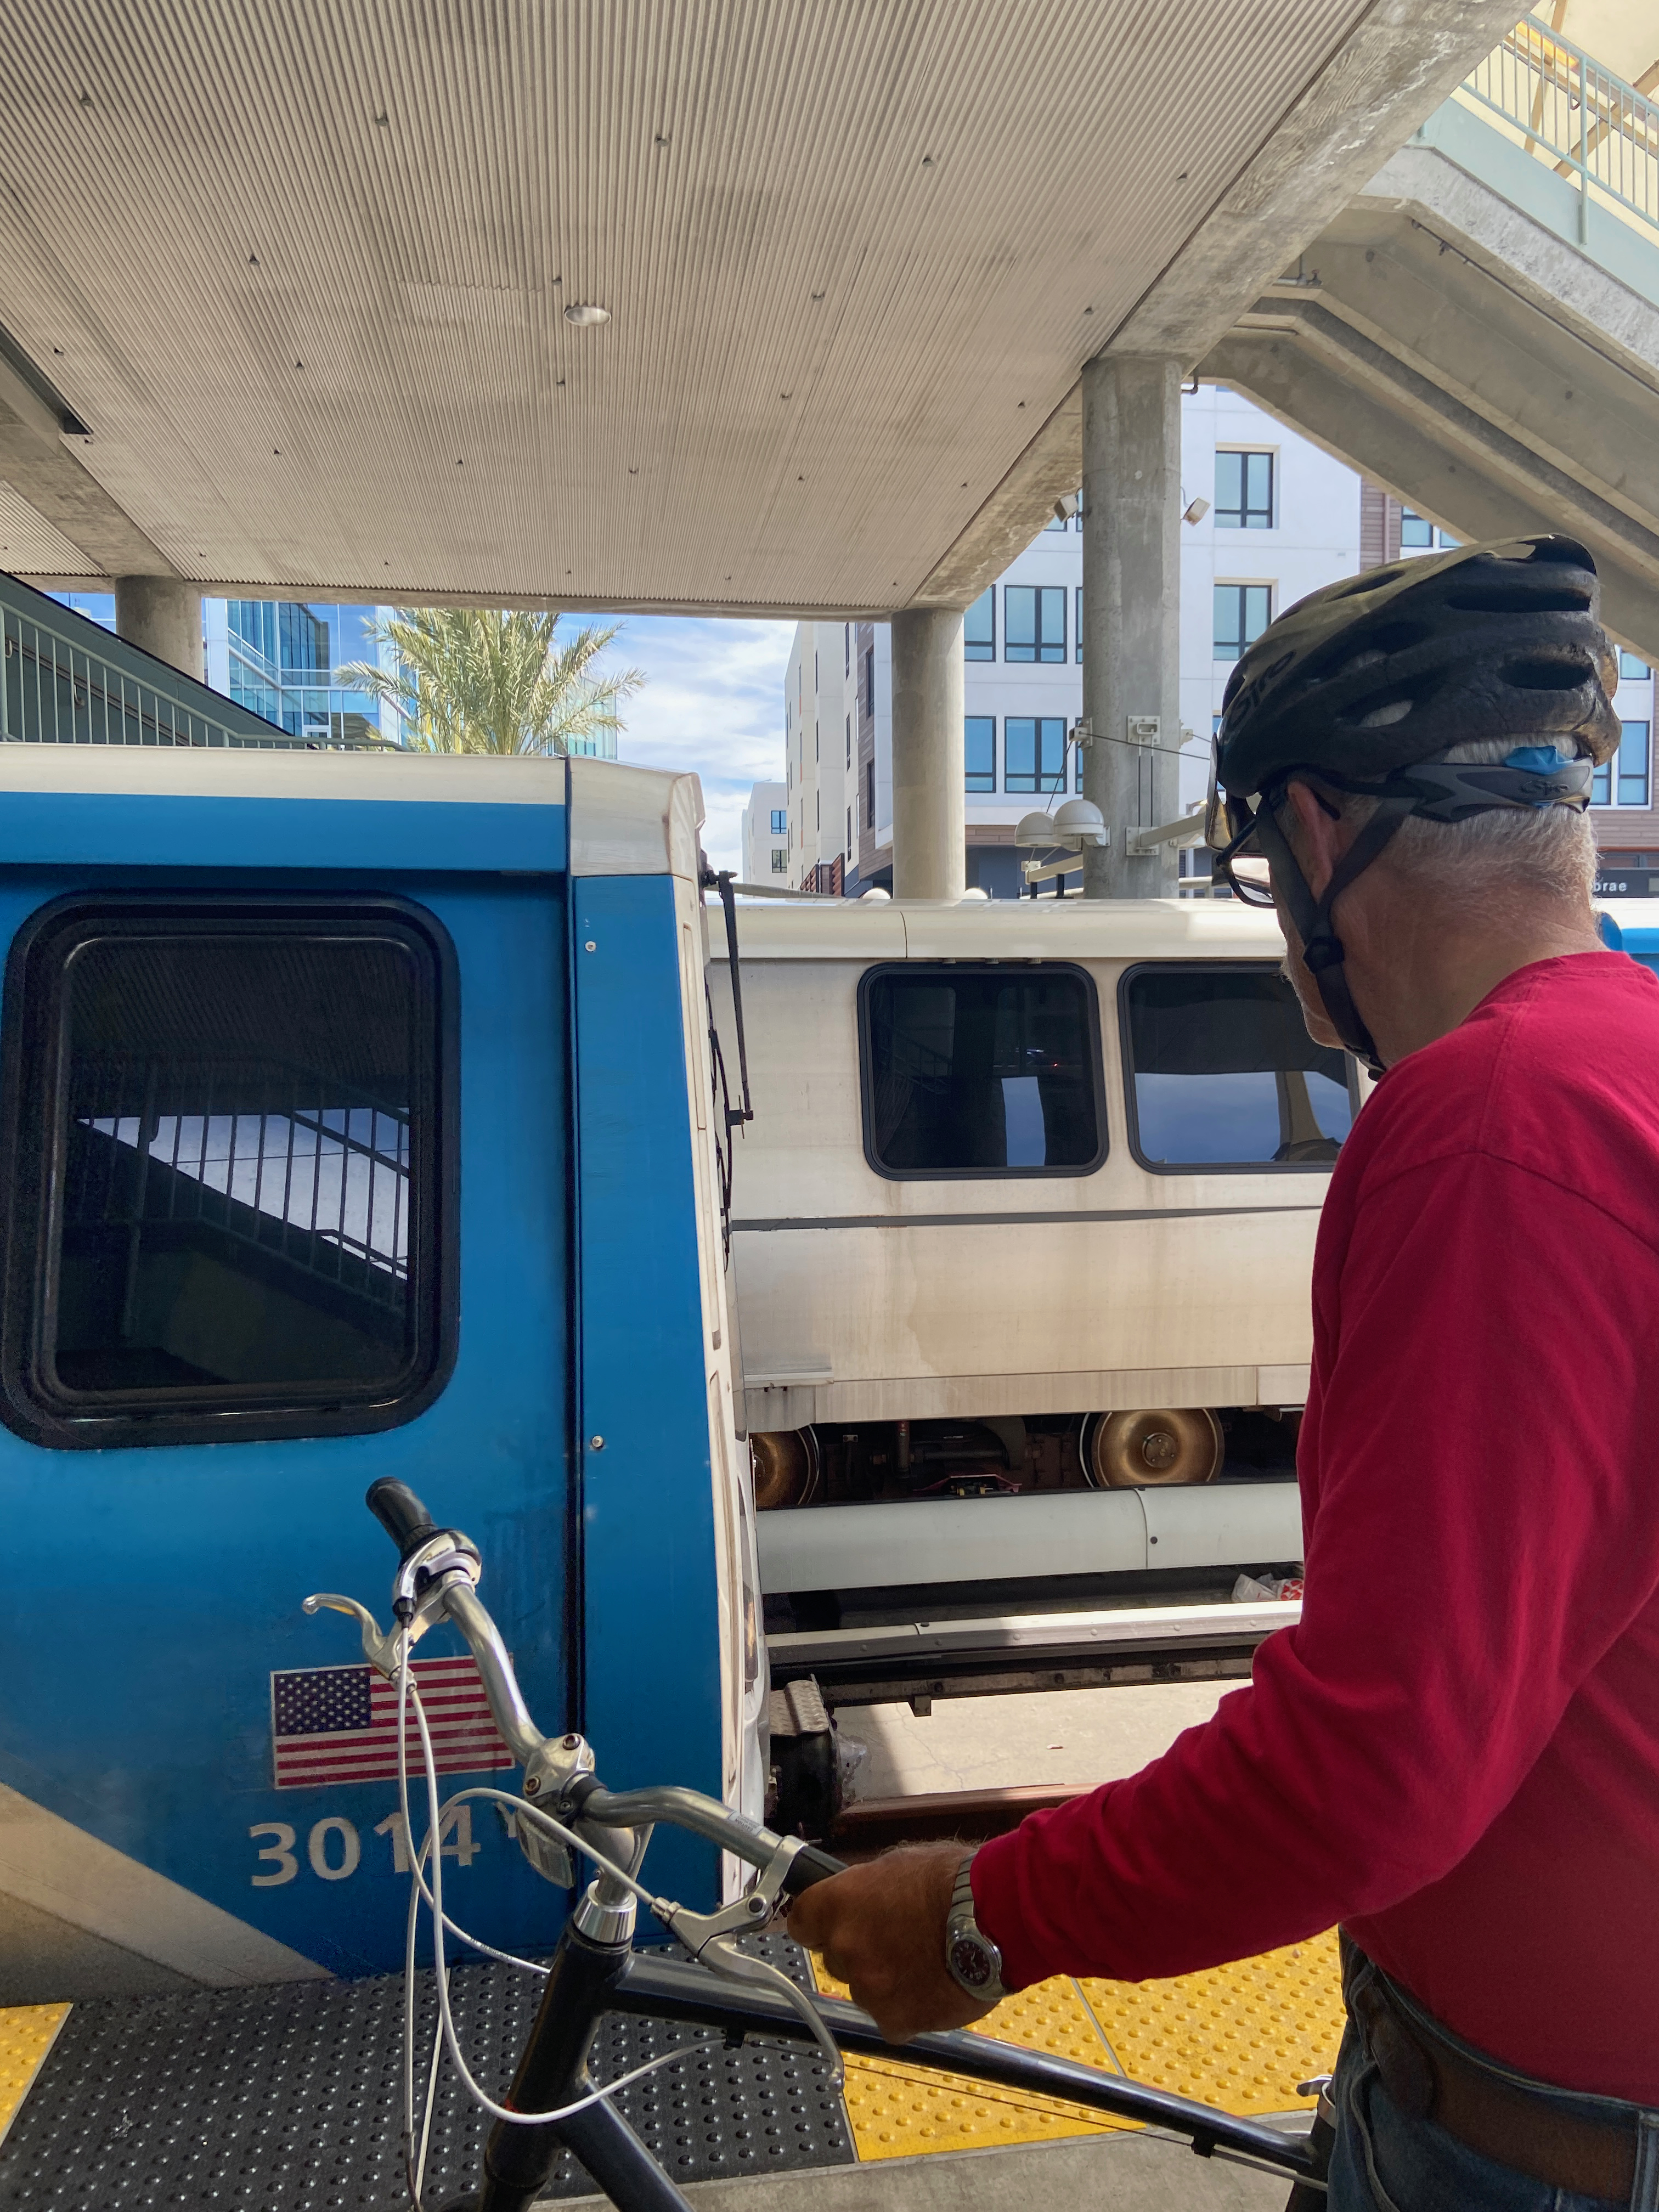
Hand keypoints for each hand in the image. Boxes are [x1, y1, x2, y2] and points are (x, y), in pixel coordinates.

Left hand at [785, 1842, 997, 2043]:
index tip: (833, 1924)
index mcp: (837, 1904)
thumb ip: (866, 1888)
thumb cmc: (951, 1882)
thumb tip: (858, 1898)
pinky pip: (892, 2020)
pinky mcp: (895, 2021)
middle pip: (836, 1959)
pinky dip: (908, 2009)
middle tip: (895, 1941)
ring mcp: (868, 1989)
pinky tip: (933, 1988)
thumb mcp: (898, 1864)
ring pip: (865, 1990)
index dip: (819, 1923)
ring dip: (885, 1981)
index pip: (801, 1921)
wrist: (993, 1919)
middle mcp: (844, 1949)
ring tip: (923, 1963)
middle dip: (859, 1952)